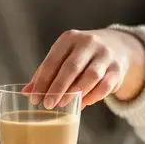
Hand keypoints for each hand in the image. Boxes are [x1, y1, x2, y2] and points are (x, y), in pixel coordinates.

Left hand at [23, 29, 144, 108]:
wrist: (117, 46)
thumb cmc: (81, 55)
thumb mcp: (64, 56)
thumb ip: (46, 73)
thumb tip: (26, 92)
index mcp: (70, 38)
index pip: (53, 60)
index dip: (42, 80)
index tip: (34, 97)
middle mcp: (88, 43)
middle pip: (71, 68)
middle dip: (58, 88)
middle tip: (47, 104)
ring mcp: (105, 55)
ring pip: (90, 76)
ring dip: (75, 92)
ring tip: (63, 105)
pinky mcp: (118, 69)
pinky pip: (105, 85)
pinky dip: (93, 96)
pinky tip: (82, 103)